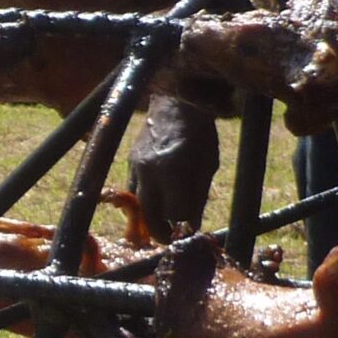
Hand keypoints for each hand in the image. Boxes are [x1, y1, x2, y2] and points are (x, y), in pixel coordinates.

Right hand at [128, 94, 221, 240]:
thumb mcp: (207, 166)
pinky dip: (142, 198)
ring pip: (137, 203)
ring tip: (159, 224)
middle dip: (159, 231)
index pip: (175, 214)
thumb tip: (192, 223)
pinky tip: (153, 200)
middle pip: (150, 215)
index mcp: (174, 173)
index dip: (182, 228)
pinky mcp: (130, 160)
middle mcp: (151, 172)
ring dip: (147, 216)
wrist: (177, 99)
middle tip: (168, 239)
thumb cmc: (200, 132)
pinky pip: (133, 187)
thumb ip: (198, 197)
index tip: (187, 235)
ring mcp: (137, 165)